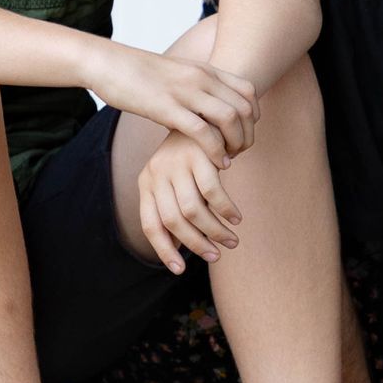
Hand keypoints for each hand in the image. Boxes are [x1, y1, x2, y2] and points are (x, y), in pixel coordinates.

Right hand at [90, 44, 257, 157]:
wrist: (107, 63)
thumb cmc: (138, 73)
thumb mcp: (176, 74)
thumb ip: (196, 87)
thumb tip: (205, 108)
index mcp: (205, 70)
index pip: (248, 91)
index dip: (253, 116)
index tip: (244, 133)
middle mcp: (200, 78)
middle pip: (244, 108)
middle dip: (249, 134)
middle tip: (240, 152)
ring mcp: (185, 92)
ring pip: (230, 119)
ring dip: (237, 143)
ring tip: (230, 159)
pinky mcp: (167, 109)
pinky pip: (203, 132)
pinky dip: (216, 150)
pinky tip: (218, 163)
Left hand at [137, 130, 241, 272]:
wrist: (204, 113)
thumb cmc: (191, 156)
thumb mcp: (176, 181)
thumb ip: (175, 209)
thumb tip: (178, 250)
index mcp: (146, 183)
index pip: (151, 225)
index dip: (164, 250)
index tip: (180, 270)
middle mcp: (156, 173)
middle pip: (174, 221)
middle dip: (197, 244)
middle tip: (216, 256)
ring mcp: (176, 163)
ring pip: (194, 210)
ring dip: (215, 231)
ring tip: (232, 240)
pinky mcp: (199, 154)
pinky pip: (213, 192)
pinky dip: (226, 209)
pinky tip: (236, 217)